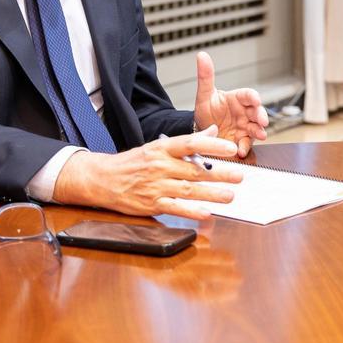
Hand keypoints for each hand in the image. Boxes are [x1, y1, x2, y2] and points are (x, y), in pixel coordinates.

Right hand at [53, 130, 244, 219]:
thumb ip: (188, 141)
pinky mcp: (151, 204)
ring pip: (188, 190)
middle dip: (219, 174)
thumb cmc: (133, 162)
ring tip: (230, 195)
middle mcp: (160, 166)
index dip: (212, 145)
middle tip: (239, 176)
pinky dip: (191, 211)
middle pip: (194, 170)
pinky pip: (174, 208)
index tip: (230, 148)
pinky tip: (206, 213)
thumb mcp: (158, 146)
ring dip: (211, 194)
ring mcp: (155, 186)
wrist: (102, 178)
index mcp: (162, 148)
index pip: (190, 143)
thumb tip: (213, 129)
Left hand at [193, 51, 268, 156]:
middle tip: (262, 120)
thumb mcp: (204, 95)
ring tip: (261, 135)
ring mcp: (245, 127)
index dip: (253, 97)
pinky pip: (247, 143)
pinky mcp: (242, 140)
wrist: (201, 132)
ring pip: (257, 127)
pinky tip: (241, 149)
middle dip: (261, 116)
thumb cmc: (207, 111)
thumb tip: (202, 55)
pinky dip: (245, 146)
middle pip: (257, 111)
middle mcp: (244, 113)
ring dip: (259, 131)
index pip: (248, 95)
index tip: (255, 99)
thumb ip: (205, 76)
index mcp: (237, 99)